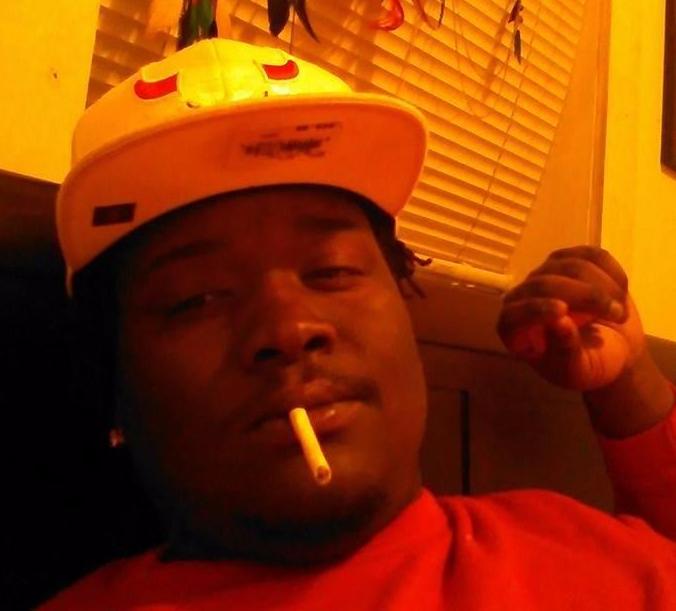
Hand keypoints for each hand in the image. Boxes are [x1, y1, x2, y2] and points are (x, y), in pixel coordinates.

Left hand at [497, 246, 645, 390]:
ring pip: (571, 264)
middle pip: (545, 283)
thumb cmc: (589, 365)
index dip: (533, 309)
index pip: (511, 315)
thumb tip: (559, 323)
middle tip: (616, 315)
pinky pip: (592, 254)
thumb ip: (565, 351)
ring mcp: (547, 274)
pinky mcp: (573, 260)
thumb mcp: (578, 370)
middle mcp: (524, 297)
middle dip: (584, 296)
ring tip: (619, 312)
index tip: (562, 312)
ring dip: (604, 287)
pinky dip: (612, 271)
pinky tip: (621, 293)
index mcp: (514, 329)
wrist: (614, 350)